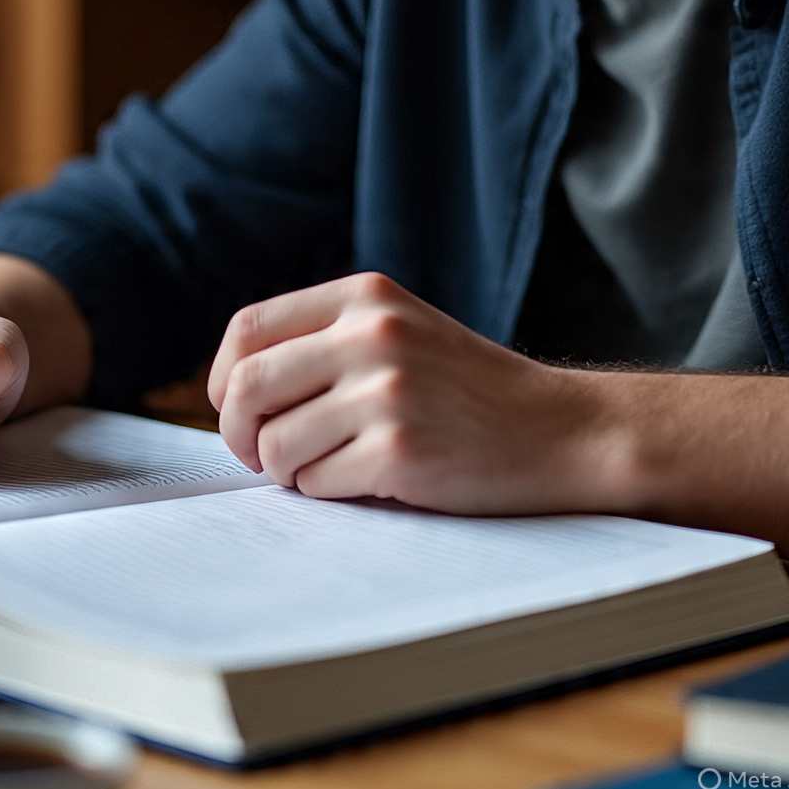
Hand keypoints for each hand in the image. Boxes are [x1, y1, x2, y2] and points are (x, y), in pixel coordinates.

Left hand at [208, 272, 615, 515]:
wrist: (564, 430)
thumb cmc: (469, 389)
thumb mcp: (400, 330)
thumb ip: (326, 339)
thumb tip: (232, 387)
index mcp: (364, 296)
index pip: (247, 329)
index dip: (225, 378)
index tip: (237, 408)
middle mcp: (371, 334)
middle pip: (246, 387)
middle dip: (238, 434)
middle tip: (261, 454)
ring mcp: (386, 391)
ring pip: (274, 445)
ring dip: (288, 470)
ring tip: (331, 465)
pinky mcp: (400, 450)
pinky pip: (316, 483)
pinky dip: (328, 491)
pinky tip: (369, 480)